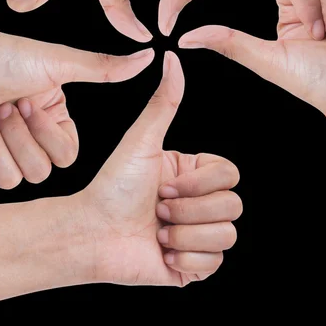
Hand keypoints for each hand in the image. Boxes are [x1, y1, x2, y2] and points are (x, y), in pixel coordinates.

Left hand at [0, 23, 153, 188]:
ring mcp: (0, 155)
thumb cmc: (7, 56)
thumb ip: (106, 68)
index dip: (47, 135)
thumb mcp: (61, 64)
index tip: (29, 102)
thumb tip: (151, 55)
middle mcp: (30, 143)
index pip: (66, 157)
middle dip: (18, 136)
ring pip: (9, 180)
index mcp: (53, 125)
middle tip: (4, 105)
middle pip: (39, 173)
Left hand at [58, 52, 238, 285]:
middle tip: (158, 208)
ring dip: (185, 233)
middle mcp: (200, 202)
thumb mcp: (142, 140)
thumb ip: (163, 101)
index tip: (165, 184)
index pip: (230, 174)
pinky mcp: (193, 266)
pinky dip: (185, 259)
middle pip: (233, 205)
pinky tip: (161, 251)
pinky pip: (214, 265)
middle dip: (190, 209)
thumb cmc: (113, 185)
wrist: (92, 233)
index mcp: (194, 173)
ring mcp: (198, 234)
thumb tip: (172, 58)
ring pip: (227, 235)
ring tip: (158, 230)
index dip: (200, 182)